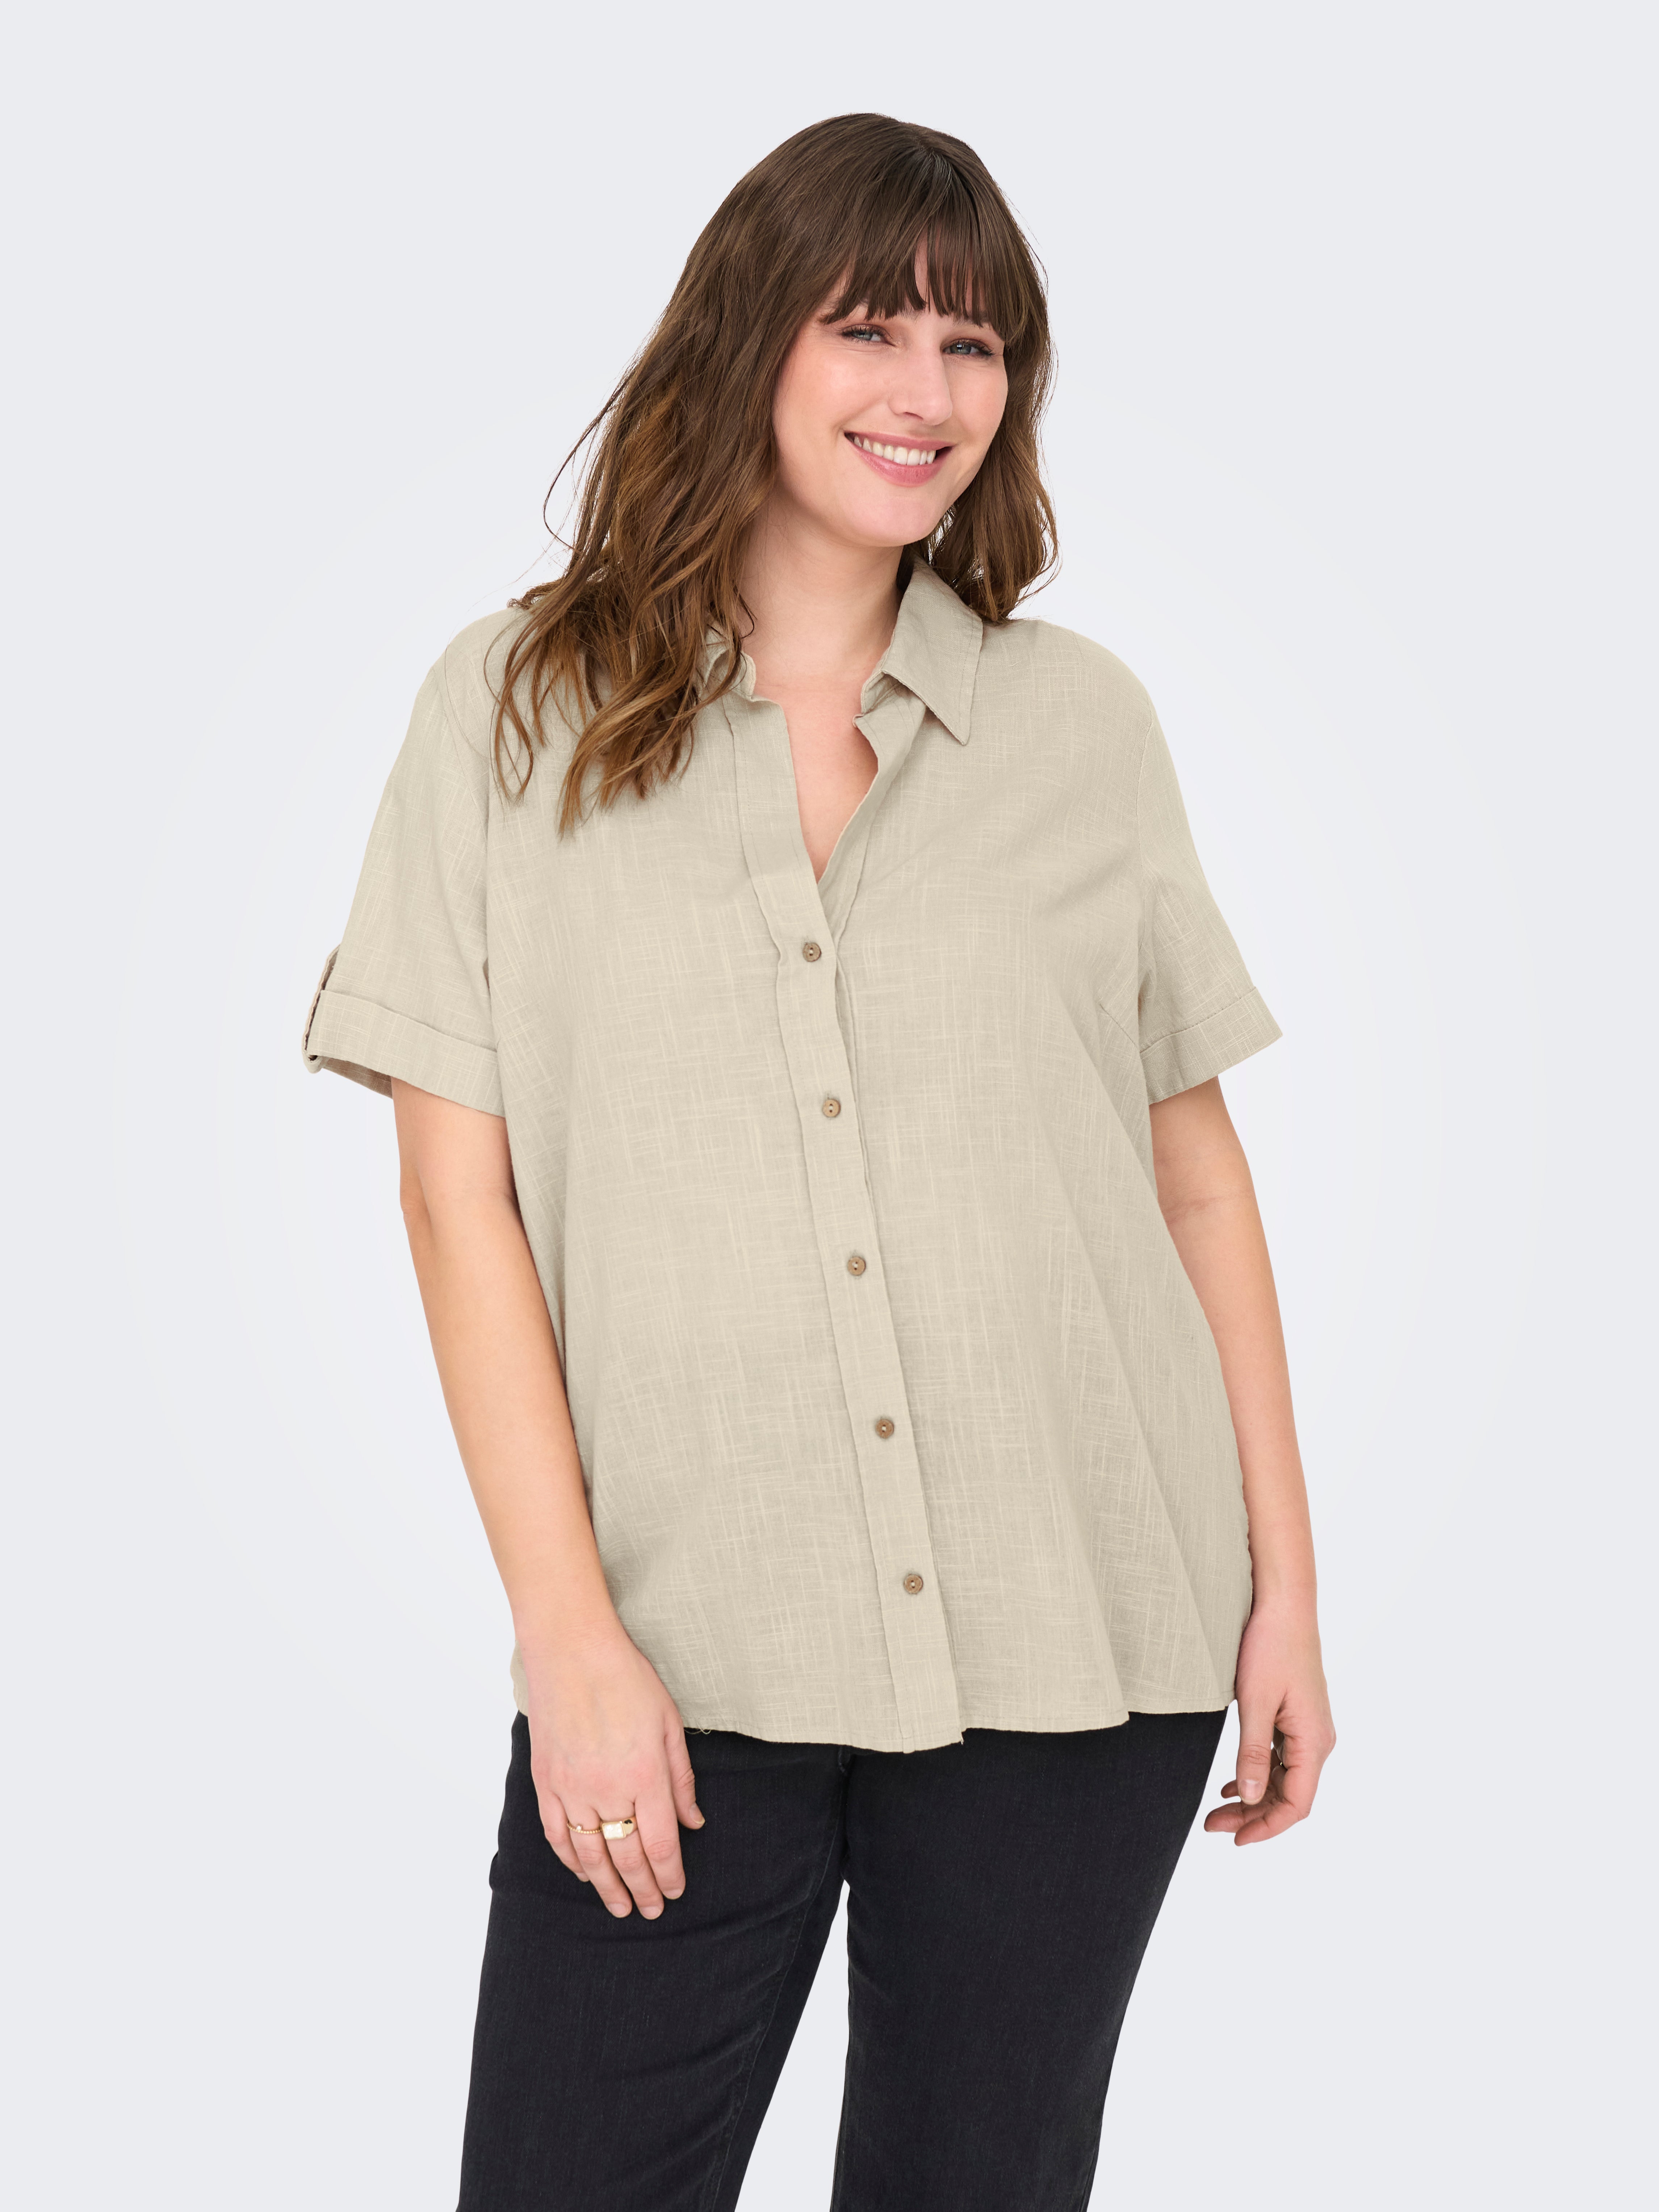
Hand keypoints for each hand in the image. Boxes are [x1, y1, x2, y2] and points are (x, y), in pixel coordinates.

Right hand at [522, 1626, 704, 1917]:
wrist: (571, 1650)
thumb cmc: (626, 1679)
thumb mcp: (669, 1723)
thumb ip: (681, 1778)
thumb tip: (694, 1822)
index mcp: (645, 1774)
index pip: (660, 1843)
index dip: (668, 1874)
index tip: (675, 1891)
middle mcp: (607, 1790)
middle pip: (627, 1856)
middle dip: (642, 1889)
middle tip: (652, 1911)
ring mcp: (572, 1789)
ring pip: (590, 1855)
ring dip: (606, 1886)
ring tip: (620, 1907)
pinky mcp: (546, 1782)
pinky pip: (557, 1834)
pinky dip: (571, 1860)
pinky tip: (583, 1873)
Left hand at [1204, 1596, 1334, 1845]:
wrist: (1283, 1605)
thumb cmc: (1271, 1646)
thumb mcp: (1255, 1702)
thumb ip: (1253, 1753)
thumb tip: (1251, 1799)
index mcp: (1314, 1742)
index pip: (1297, 1804)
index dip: (1267, 1828)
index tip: (1235, 1840)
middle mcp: (1317, 1740)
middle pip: (1290, 1796)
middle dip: (1254, 1817)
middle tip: (1212, 1826)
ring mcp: (1309, 1729)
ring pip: (1284, 1780)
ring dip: (1254, 1798)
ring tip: (1217, 1811)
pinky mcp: (1297, 1717)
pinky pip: (1282, 1759)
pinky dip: (1259, 1775)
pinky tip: (1234, 1784)